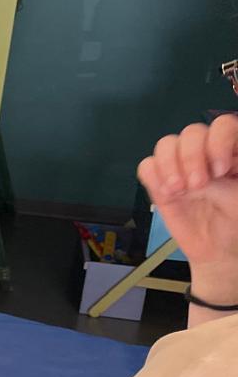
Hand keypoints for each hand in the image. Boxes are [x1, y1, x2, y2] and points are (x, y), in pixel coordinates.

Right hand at [137, 114, 237, 299]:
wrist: (216, 250)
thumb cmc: (235, 223)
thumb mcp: (237, 200)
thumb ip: (220, 183)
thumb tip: (198, 176)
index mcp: (231, 152)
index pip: (223, 126)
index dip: (219, 141)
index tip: (221, 169)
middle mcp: (206, 153)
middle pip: (191, 132)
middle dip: (192, 157)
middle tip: (198, 185)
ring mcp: (181, 166)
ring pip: (166, 144)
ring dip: (171, 166)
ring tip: (180, 190)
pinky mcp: (161, 182)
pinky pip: (147, 166)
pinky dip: (154, 177)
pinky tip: (167, 193)